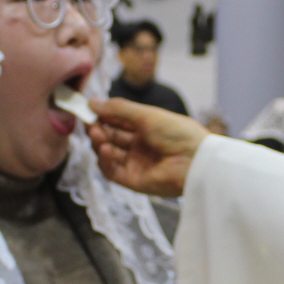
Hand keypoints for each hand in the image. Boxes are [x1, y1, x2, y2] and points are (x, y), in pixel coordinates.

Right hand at [87, 99, 209, 197]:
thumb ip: (119, 109)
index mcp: (147, 128)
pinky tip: (105, 149)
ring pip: (109, 153)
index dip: (103, 115)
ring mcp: (136, 163)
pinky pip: (112, 171)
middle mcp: (140, 145)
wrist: (196, 160)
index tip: (88, 109)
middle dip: (98, 129)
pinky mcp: (134, 180)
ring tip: (97, 134)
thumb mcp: (147, 115)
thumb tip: (92, 102)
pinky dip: (105, 160)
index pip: (118, 121)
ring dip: (100, 143)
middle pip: (111, 137)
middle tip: (89, 122)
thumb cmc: (178, 132)